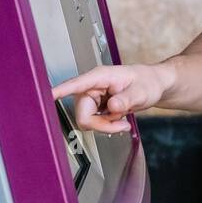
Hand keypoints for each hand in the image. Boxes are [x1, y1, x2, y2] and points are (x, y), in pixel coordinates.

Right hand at [51, 62, 173, 133]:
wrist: (154, 86)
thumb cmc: (148, 82)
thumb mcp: (142, 91)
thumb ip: (127, 99)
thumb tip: (112, 107)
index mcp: (100, 77)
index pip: (76, 84)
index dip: (60, 91)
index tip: (47, 95)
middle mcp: (92, 87)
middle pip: (82, 114)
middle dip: (101, 124)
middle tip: (121, 124)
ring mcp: (92, 98)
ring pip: (87, 121)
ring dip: (105, 126)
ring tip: (123, 120)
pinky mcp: (95, 107)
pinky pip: (93, 123)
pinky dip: (107, 126)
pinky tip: (118, 121)